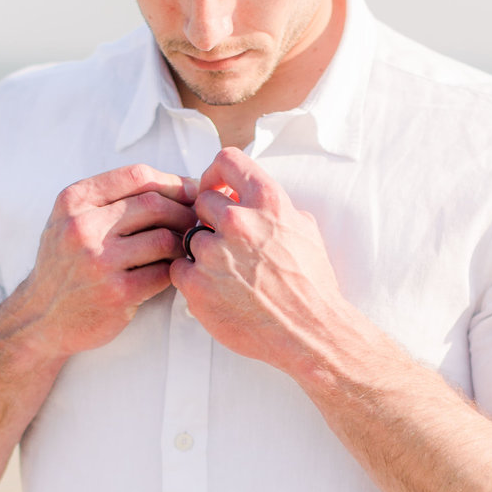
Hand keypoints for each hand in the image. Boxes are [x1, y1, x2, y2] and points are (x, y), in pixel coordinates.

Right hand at [5, 165, 196, 357]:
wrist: (42, 317)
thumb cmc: (67, 264)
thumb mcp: (71, 220)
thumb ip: (111, 198)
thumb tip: (177, 184)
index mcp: (74, 202)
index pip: (136, 176)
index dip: (171, 181)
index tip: (188, 191)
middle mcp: (82, 228)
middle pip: (154, 204)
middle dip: (183, 211)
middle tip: (194, 220)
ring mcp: (100, 261)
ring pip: (164, 238)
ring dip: (182, 242)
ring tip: (184, 246)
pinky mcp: (118, 293)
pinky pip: (164, 272)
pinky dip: (175, 269)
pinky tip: (172, 270)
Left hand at [170, 148, 350, 370]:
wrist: (309, 331)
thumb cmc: (312, 285)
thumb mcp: (305, 231)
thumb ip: (277, 208)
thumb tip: (256, 199)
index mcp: (267, 202)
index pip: (227, 160)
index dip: (217, 173)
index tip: (218, 188)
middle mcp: (238, 222)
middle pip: (202, 201)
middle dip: (210, 218)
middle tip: (224, 240)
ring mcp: (214, 253)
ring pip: (190, 237)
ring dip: (202, 251)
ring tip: (225, 272)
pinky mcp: (197, 285)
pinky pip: (179, 269)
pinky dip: (192, 278)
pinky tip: (214, 289)